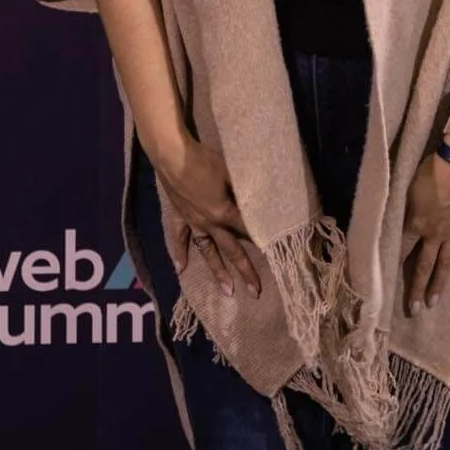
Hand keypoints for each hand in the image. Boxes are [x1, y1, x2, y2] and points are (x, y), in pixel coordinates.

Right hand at [151, 135, 260, 298]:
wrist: (173, 157)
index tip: (277, 256)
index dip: (264, 241)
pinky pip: (180, 238)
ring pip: (208, 252)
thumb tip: (260, 200)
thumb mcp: (231, 173)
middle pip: (232, 251)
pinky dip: (179, 253)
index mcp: (224, 214)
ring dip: (218, 272)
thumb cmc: (206, 161)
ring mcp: (194, 224)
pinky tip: (181, 268)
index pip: (249, 231)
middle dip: (245, 272)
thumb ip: (245, 191)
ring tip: (228, 291)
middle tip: (255, 292)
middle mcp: (210, 224)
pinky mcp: (180, 217)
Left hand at [399, 145, 449, 315]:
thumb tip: (395, 218)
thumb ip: (404, 208)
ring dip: (440, 283)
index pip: (402, 249)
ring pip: (446, 262)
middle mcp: (434, 234)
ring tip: (434, 303)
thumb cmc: (430, 171)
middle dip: (417, 288)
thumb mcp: (408, 188)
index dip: (394, 265)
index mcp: (416, 224)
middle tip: (413, 310)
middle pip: (424, 265)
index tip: (386, 283)